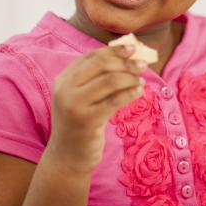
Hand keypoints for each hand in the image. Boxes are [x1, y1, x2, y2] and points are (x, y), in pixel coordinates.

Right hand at [46, 43, 145, 172]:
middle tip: (143, 65)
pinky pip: (115, 100)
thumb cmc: (81, 122)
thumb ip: (97, 77)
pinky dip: (131, 93)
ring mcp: (74, 105)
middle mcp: (65, 90)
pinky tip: (140, 92)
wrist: (68, 156)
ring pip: (111, 80)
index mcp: (63, 79)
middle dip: (126, 62)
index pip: (92, 56)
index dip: (115, 50)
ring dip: (131, 78)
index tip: (133, 48)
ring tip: (141, 82)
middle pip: (102, 64)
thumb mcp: (82, 97)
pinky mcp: (87, 121)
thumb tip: (128, 53)